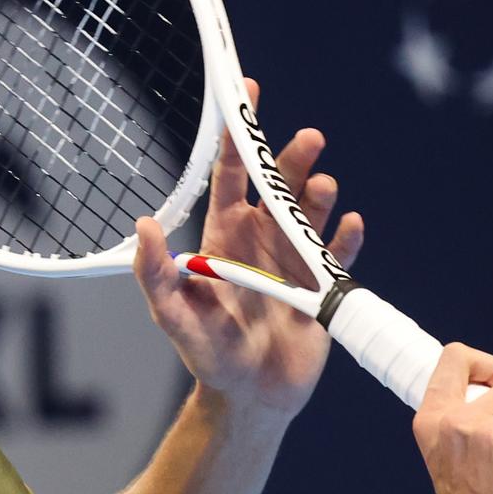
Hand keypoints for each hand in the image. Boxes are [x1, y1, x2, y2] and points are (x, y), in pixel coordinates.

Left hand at [132, 78, 364, 417]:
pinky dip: (345, 237)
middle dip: (293, 159)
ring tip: (325, 185)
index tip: (246, 97)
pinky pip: (339, 254)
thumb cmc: (206, 354)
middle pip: (279, 186)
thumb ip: (154, 272)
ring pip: (311, 213)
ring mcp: (294, 261)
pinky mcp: (322, 287)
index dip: (239, 138)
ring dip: (319, 194)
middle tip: (308, 138)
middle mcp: (261, 241)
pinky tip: (350, 224)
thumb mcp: (172, 313)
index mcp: (225, 237)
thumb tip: (143, 225)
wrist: (249, 396)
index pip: (232, 177)